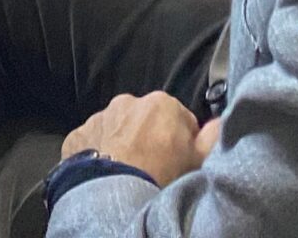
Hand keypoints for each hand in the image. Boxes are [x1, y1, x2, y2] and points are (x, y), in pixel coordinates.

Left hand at [61, 92, 207, 187]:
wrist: (114, 195)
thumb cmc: (161, 176)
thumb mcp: (198, 160)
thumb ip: (213, 136)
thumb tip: (220, 123)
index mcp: (161, 103)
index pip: (178, 118)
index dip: (181, 140)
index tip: (178, 159)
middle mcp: (127, 101)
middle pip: (145, 120)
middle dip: (150, 137)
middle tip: (153, 166)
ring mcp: (99, 117)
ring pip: (117, 128)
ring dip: (123, 143)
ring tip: (128, 171)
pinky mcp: (78, 134)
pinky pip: (92, 141)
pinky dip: (98, 152)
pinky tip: (106, 173)